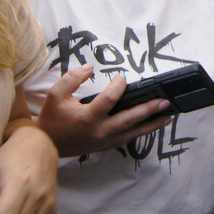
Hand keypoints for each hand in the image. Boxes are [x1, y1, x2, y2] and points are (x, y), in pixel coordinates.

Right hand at [36, 64, 170, 157]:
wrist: (46, 143)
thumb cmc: (52, 118)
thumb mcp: (55, 94)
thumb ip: (72, 78)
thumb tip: (89, 67)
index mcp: (87, 118)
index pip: (109, 99)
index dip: (119, 85)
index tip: (122, 77)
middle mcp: (99, 131)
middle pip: (129, 119)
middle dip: (149, 109)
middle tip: (164, 101)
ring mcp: (104, 141)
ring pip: (133, 133)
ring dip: (151, 124)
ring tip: (167, 116)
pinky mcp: (106, 145)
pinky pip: (127, 138)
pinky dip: (141, 131)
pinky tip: (151, 125)